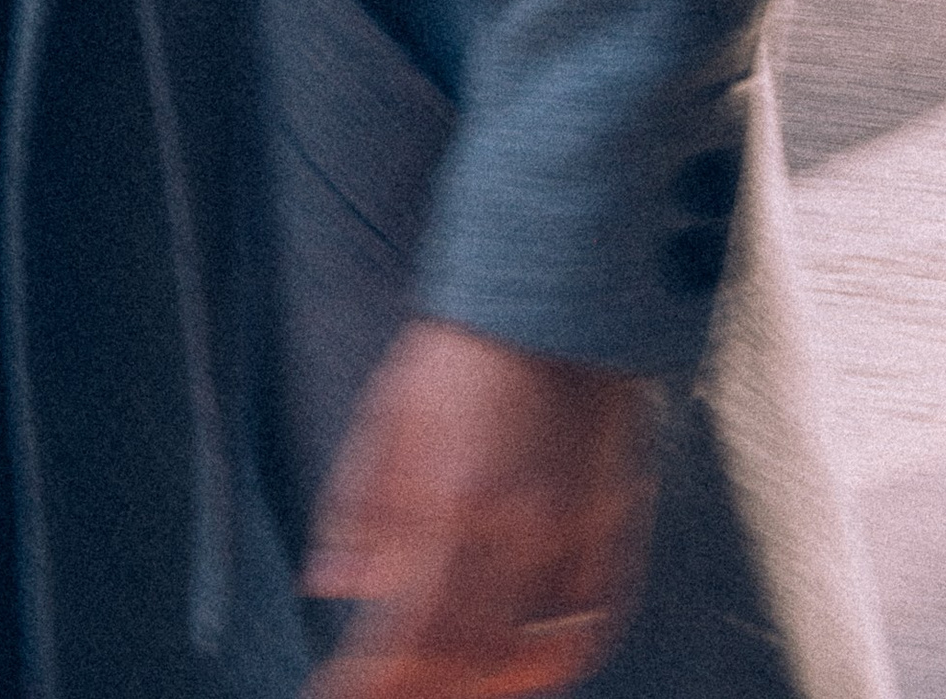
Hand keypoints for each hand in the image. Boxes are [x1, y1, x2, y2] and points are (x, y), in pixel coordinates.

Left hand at [303, 320, 660, 698]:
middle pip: (464, 658)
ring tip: (448, 689)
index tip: (337, 695)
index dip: (370, 681)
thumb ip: (356, 507)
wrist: (550, 286)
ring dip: (485, 685)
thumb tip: (333, 583)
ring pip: (530, 654)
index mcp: (447, 502)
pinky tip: (528, 665)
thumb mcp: (386, 416)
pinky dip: (556, 659)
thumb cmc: (464, 348)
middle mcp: (513, 528)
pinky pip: (592, 621)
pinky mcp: (612, 520)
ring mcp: (571, 530)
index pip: (403, 633)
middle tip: (388, 694)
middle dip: (419, 690)